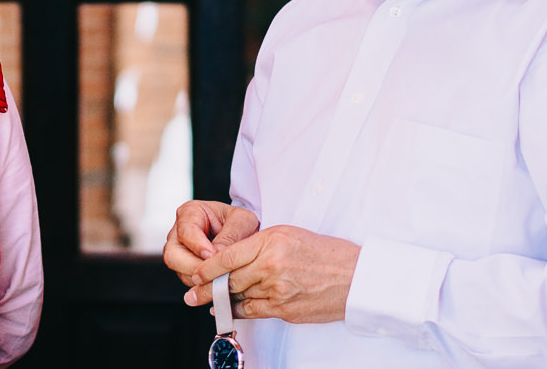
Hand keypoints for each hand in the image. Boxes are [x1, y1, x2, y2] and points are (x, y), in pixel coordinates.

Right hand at [163, 200, 259, 287]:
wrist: (245, 234)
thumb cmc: (241, 222)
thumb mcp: (242, 221)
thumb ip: (230, 235)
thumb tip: (216, 254)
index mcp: (190, 213)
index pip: (186, 231)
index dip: (198, 245)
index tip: (212, 255)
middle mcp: (179, 233)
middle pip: (173, 255)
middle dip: (194, 267)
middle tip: (215, 274)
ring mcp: (181, 253)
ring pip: (180, 272)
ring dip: (201, 279)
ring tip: (222, 280)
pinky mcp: (187, 270)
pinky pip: (190, 282)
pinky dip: (205, 286)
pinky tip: (220, 285)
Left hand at [182, 224, 359, 323]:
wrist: (355, 277)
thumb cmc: (323, 252)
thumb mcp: (287, 235)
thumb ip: (257, 244)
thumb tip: (229, 256)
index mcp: (271, 242)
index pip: (228, 255)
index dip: (207, 268)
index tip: (195, 273)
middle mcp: (271, 265)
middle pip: (229, 279)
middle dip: (207, 288)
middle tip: (191, 293)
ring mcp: (278, 290)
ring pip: (239, 296)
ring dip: (221, 299)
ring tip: (206, 300)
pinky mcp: (285, 309)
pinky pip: (253, 311)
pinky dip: (237, 311)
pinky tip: (227, 310)